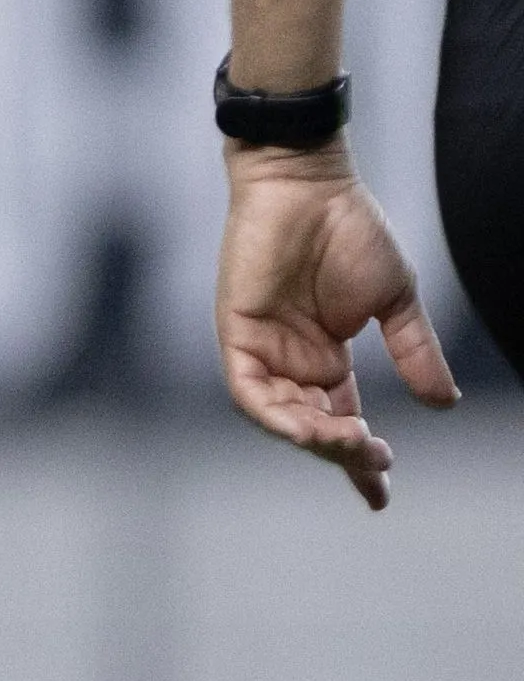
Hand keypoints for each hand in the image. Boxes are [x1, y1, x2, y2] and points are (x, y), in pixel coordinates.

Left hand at [215, 145, 451, 502]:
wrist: (310, 183)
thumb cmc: (350, 230)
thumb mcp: (394, 301)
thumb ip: (413, 353)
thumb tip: (443, 404)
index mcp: (326, 358)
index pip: (340, 420)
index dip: (359, 461)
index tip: (382, 496)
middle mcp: (291, 361)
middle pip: (312, 427)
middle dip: (344, 454)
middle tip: (379, 463)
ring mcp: (262, 349)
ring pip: (281, 417)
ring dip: (316, 439)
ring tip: (356, 444)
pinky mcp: (237, 333)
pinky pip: (249, 390)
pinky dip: (278, 414)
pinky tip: (311, 427)